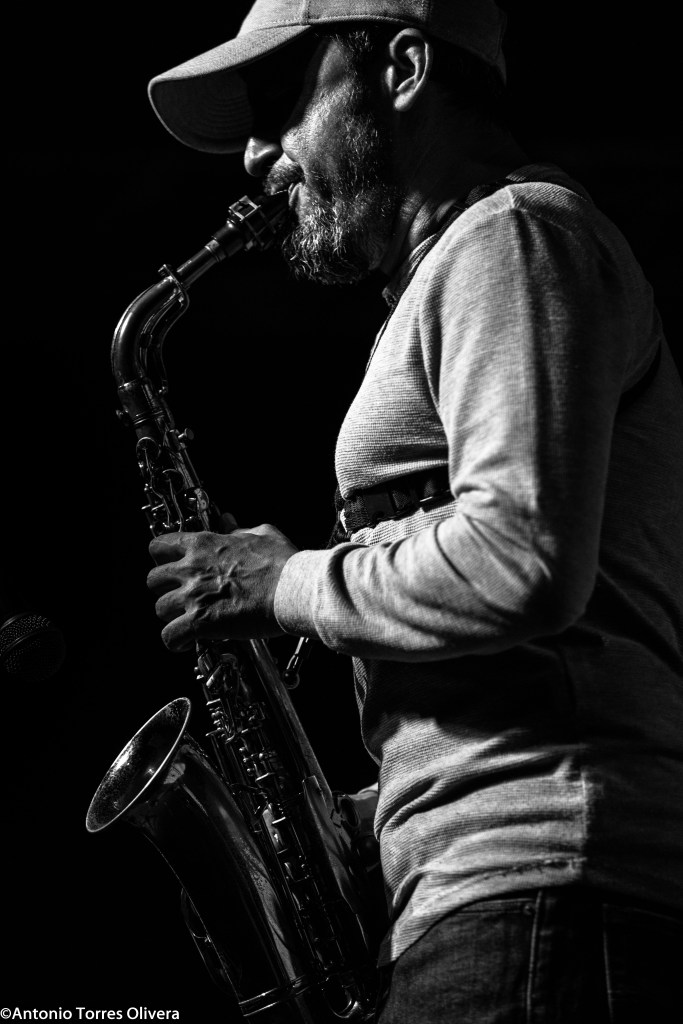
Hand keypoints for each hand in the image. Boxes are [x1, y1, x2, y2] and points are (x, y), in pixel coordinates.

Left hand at [146, 517, 297, 651]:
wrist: (292, 589)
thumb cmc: (282, 563)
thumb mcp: (262, 534)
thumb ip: (239, 529)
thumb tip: (228, 521)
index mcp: (204, 545)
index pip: (159, 546)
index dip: (161, 558)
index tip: (171, 566)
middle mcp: (192, 569)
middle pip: (153, 580)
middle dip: (164, 589)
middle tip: (180, 595)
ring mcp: (194, 596)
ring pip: (160, 609)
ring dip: (172, 616)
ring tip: (187, 620)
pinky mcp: (201, 622)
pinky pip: (170, 636)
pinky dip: (176, 642)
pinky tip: (186, 643)